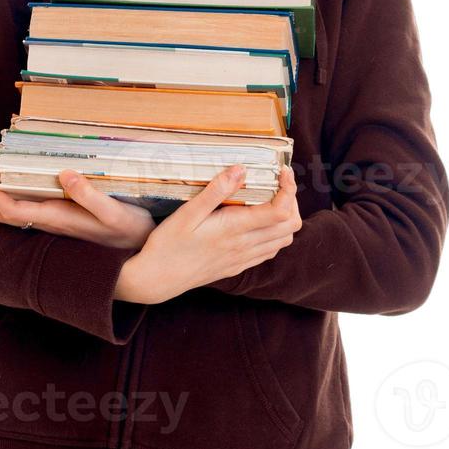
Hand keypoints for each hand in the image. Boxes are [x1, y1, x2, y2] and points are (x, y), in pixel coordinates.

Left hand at [0, 157, 156, 249]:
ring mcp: (55, 224)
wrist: (141, 253)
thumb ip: (89, 194)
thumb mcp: (115, 211)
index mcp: (56, 219)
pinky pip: (25, 211)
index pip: (8, 210)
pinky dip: (11, 196)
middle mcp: (50, 224)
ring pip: (11, 214)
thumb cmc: (130, 231)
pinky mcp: (62, 221)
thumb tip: (64, 173)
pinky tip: (16, 184)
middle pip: (2, 214)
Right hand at [115, 163, 300, 304]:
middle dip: (292, 200)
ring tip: (271, 199)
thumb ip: (216, 191)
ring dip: (286, 218)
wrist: (157, 280)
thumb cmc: (168, 244)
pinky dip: (275, 233)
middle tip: (277, 183)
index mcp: (234, 230)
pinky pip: (270, 251)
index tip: (282, 171)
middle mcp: (245, 246)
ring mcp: (243, 259)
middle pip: (290, 226)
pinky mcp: (238, 267)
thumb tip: (240, 169)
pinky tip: (260, 221)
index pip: (280, 211)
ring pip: (284, 240)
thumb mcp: (187, 213)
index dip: (289, 188)